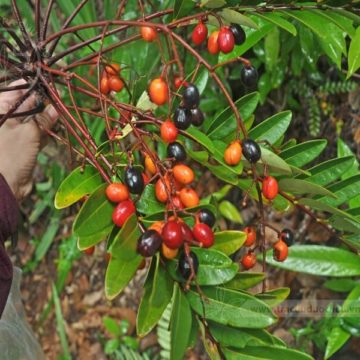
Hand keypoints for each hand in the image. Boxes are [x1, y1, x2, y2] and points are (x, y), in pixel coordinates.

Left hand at [0, 80, 57, 199]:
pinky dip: (45, 130)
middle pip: (27, 104)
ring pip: (33, 119)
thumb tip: (55, 105)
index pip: (17, 90)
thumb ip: (42, 117)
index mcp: (0, 110)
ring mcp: (13, 131)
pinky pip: (35, 132)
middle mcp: (5, 118)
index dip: (35, 86)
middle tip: (60, 99)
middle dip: (44, 102)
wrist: (5, 187)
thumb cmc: (10, 155)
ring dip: (46, 117)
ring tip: (60, 113)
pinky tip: (55, 126)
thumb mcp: (29, 132)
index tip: (51, 85)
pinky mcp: (22, 144)